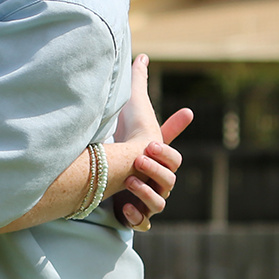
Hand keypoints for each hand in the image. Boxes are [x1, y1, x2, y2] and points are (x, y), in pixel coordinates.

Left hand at [112, 54, 192, 230]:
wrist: (105, 169)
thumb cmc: (123, 137)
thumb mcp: (131, 110)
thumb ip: (138, 83)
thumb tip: (141, 55)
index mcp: (160, 159)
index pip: (173, 156)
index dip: (166, 148)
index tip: (151, 141)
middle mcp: (159, 181)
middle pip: (170, 179)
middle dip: (157, 167)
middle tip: (140, 155)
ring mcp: (148, 200)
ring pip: (160, 203)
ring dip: (148, 192)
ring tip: (130, 181)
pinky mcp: (135, 216)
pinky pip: (143, 223)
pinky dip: (137, 217)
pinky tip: (125, 210)